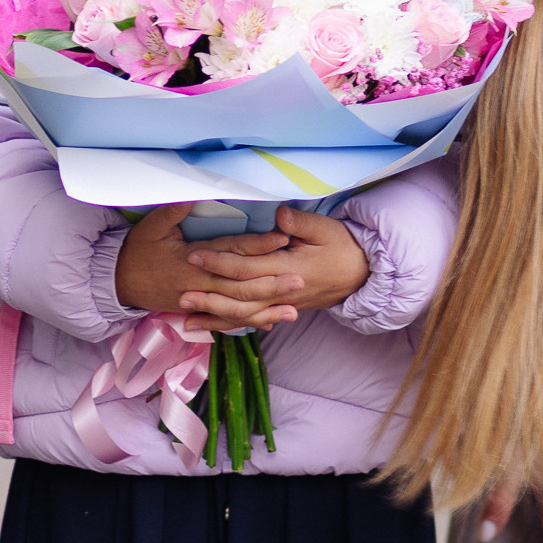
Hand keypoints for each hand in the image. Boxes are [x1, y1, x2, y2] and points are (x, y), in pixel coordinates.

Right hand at [114, 206, 300, 329]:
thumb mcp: (152, 226)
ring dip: (266, 309)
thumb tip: (194, 191)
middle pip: (241, 286)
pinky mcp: (198, 310)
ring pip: (238, 308)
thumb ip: (175, 209)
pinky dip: (249, 321)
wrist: (118, 283)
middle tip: (300, 280)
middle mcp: (200, 284)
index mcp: (193, 260)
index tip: (282, 238)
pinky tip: (270, 322)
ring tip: (294, 310)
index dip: (257, 246)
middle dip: (271, 284)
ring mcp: (200, 301)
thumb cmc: (137, 250)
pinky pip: (227, 319)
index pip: (231, 252)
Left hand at [187, 204, 368, 315]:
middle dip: (209, 296)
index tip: (195, 255)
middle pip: (240, 297)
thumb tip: (280, 216)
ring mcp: (282, 304)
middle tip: (180, 293)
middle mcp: (282, 291)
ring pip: (244, 315)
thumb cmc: (342, 246)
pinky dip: (230, 325)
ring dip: (214, 316)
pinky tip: (209, 327)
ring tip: (186, 318)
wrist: (361, 274)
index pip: (248, 267)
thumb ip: (301, 223)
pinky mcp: (281, 309)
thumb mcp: (325, 229)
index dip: (220, 262)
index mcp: (289, 268)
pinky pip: (252, 320)